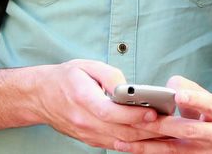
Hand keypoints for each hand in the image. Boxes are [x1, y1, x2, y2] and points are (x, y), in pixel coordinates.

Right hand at [32, 59, 166, 148]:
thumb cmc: (64, 78)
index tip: (154, 112)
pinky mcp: (90, 140)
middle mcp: (84, 121)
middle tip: (172, 125)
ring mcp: (87, 134)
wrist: (39, 97)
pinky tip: (152, 140)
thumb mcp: (86, 66)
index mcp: (82, 99)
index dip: (133, 114)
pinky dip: (135, 144)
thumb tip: (129, 88)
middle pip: (120, 130)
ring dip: (146, 140)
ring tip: (168, 133)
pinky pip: (116, 145)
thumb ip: (110, 75)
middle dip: (149, 130)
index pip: (110, 112)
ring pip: (121, 142)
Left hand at [113, 75, 211, 152]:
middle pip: (187, 130)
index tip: (177, 96)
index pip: (208, 105)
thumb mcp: (200, 95)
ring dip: (145, 144)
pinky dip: (147, 152)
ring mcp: (205, 153)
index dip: (193, 100)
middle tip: (137, 119)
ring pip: (172, 149)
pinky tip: (129, 148)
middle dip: (160, 125)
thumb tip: (164, 91)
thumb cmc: (202, 109)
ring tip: (122, 139)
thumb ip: (183, 87)